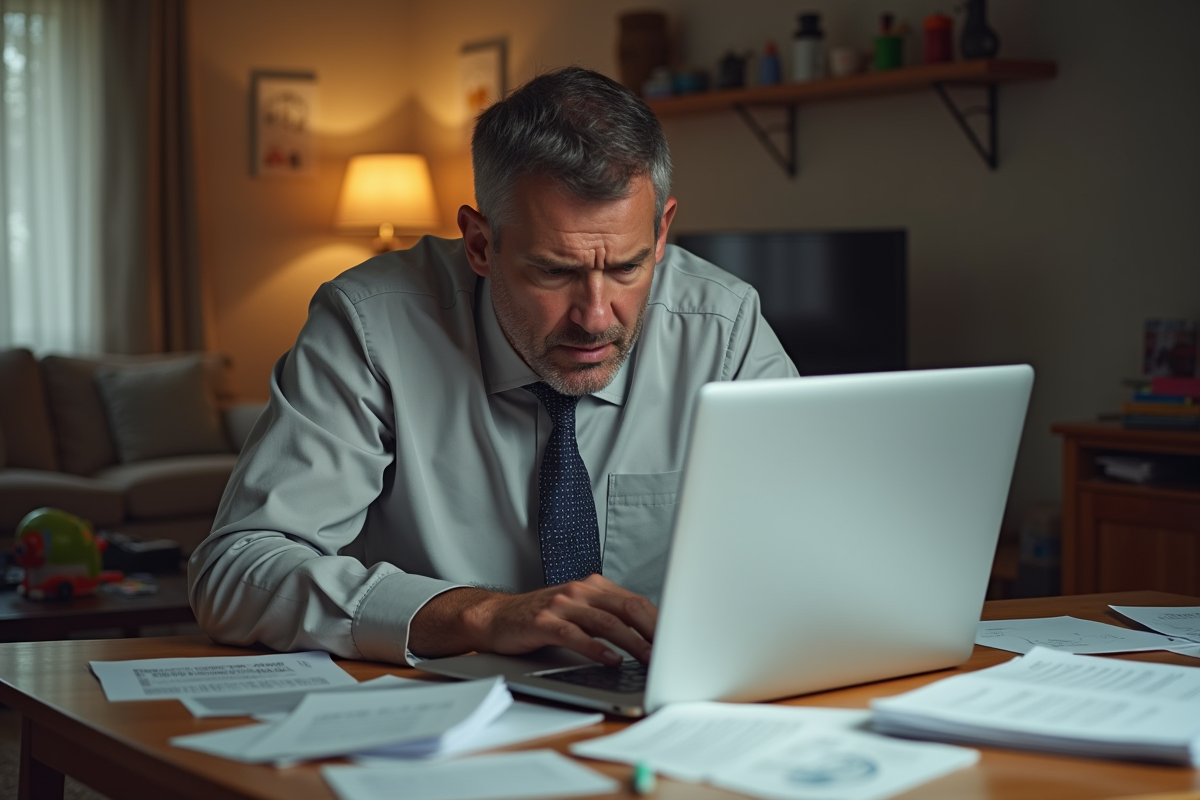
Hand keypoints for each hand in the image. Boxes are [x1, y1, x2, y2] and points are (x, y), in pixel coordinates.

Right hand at [409, 575, 656, 665]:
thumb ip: (607, 618)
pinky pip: (575, 635)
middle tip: (670, 649)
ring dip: (631, 642)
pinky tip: (610, 660)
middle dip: (652, 630)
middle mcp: (580, 591)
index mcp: (594, 587)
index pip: (635, 601)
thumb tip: (647, 638)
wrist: (496, 617)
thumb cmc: (542, 618)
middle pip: (626, 607)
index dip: (658, 620)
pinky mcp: (543, 622)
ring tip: (648, 658)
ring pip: (605, 622)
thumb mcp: (578, 611)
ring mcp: (561, 605)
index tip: (677, 638)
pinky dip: (595, 648)